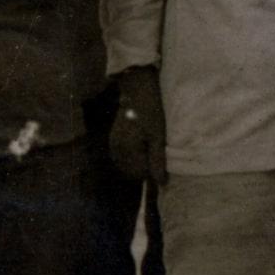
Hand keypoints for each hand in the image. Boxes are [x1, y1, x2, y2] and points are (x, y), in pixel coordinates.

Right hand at [108, 66, 166, 181]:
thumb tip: (162, 183)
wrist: (137, 90)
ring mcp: (113, 144)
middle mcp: (115, 150)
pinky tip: (143, 143)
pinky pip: (124, 157)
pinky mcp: (114, 139)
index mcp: (125, 150)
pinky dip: (134, 155)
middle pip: (133, 171)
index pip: (141, 173)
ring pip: (128, 165)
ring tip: (150, 144)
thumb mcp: (158, 136)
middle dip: (146, 165)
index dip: (154, 169)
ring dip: (140, 160)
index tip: (162, 156)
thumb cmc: (151, 111)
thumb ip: (158, 160)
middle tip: (157, 148)